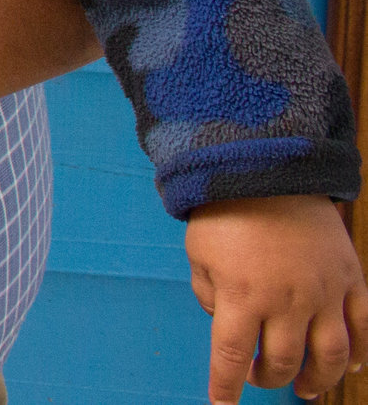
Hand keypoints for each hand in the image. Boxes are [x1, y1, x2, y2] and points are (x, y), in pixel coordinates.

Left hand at [186, 195, 367, 400]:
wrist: (268, 168)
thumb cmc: (225, 212)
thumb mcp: (199, 254)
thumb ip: (209, 294)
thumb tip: (223, 322)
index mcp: (242, 297)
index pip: (232, 357)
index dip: (227, 387)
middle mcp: (287, 301)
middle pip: (282, 361)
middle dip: (269, 378)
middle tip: (262, 379)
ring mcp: (325, 292)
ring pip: (329, 356)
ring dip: (318, 380)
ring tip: (307, 390)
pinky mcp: (351, 280)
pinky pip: (363, 328)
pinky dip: (360, 354)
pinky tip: (351, 368)